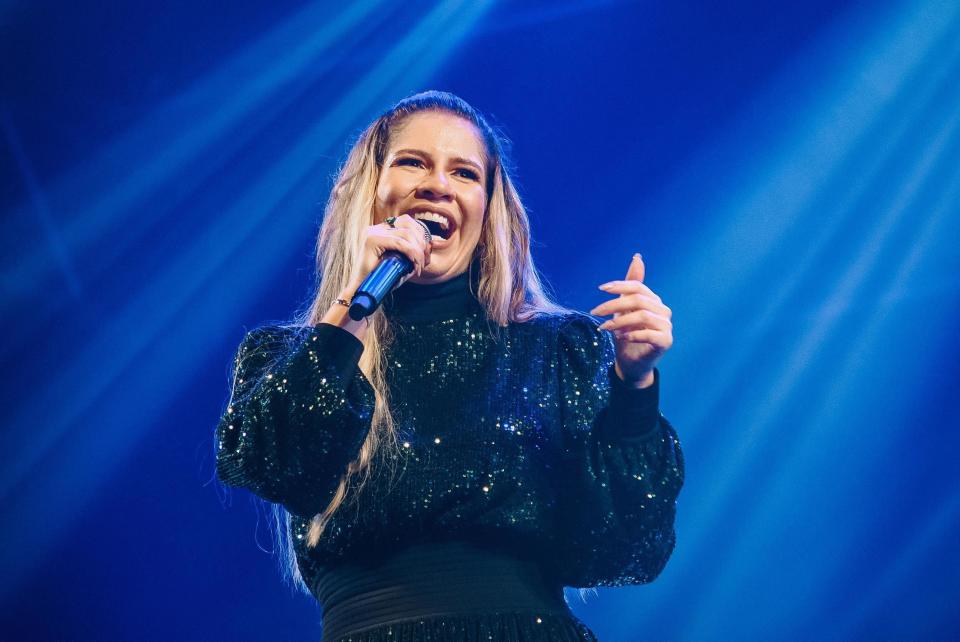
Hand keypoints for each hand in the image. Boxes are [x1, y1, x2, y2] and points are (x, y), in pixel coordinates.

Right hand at [349, 214, 432, 287]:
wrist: (360, 291)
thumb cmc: (379, 279)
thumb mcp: (399, 263)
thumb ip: (411, 253)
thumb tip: (430, 246)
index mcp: (381, 230)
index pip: (406, 222)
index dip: (421, 234)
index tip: (426, 253)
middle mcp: (376, 228)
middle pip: (408, 224)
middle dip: (422, 243)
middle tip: (424, 262)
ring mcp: (372, 233)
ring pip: (406, 234)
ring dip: (418, 250)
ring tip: (419, 265)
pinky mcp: (371, 240)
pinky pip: (400, 243)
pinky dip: (412, 253)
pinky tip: (415, 265)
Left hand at [590, 254, 672, 387]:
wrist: (631, 363)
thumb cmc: (626, 334)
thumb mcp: (622, 309)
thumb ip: (629, 286)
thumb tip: (637, 257)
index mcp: (653, 300)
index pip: (637, 287)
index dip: (619, 285)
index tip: (601, 289)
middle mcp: (663, 310)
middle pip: (638, 300)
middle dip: (613, 305)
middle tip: (595, 312)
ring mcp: (666, 326)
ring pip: (642, 315)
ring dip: (619, 321)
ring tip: (605, 328)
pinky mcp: (666, 341)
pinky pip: (649, 334)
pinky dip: (631, 334)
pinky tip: (620, 337)